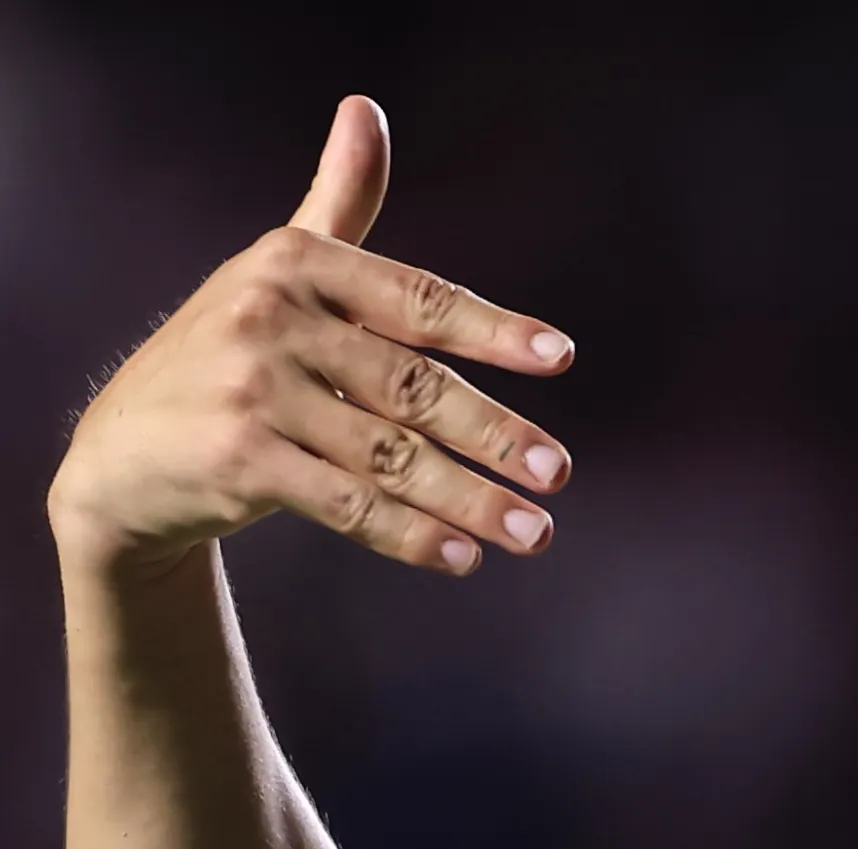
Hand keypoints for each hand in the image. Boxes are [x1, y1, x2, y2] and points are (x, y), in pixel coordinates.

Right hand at [47, 93, 571, 583]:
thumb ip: (338, 204)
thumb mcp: (280, 271)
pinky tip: (462, 558)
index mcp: (295, 263)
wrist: (126, 449)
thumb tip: (366, 111)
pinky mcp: (237, 459)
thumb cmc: (232, 353)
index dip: (491, 329)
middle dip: (494, 433)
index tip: (560, 358)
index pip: (414, 298)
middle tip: (559, 472)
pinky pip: (346, 503)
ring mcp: (250, 389)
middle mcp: (268, 317)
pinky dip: (408, 534)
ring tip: (533, 532)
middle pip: (410, 385)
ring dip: (470, 499)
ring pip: (387, 453)